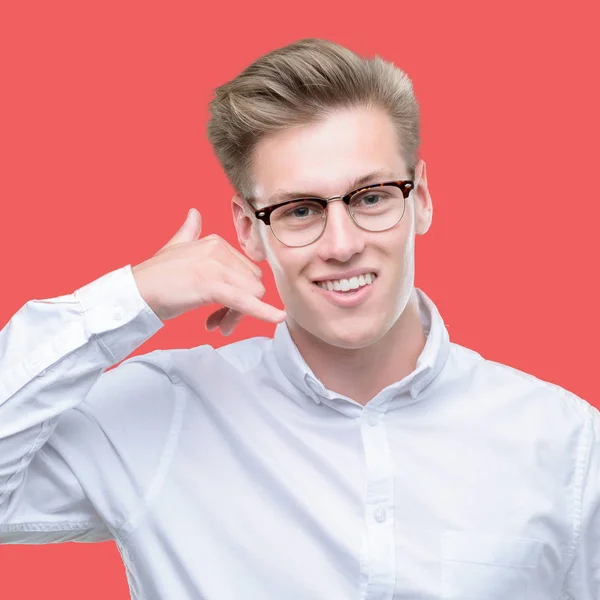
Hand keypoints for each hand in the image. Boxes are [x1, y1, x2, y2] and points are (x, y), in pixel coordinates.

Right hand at [132, 208, 285, 334]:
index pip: (247, 272)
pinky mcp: (211, 285)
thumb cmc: (154, 278)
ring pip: (251, 295)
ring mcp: (215, 266)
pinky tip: (277, 318)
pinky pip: (245, 301)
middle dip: (241, 307)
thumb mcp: (174, 248)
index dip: (240, 294)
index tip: (221, 310)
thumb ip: (189, 232)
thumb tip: (194, 213)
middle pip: (253, 284)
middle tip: (220, 323)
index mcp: (215, 242)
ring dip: (238, 316)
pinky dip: (263, 312)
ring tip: (217, 326)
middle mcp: (219, 249)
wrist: (132, 294)